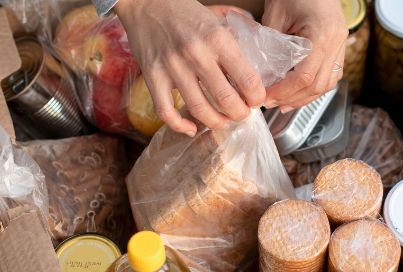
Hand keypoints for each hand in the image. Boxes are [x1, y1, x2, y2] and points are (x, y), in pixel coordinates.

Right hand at [116, 0, 264, 134]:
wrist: (145, 3)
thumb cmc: (183, 11)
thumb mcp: (216, 18)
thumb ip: (235, 39)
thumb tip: (254, 63)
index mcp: (217, 39)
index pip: (247, 79)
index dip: (256, 97)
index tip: (256, 100)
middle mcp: (196, 54)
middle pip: (226, 100)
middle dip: (239, 114)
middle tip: (242, 114)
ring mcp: (172, 67)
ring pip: (199, 110)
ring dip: (216, 123)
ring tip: (223, 122)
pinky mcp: (152, 77)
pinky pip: (166, 111)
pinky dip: (180, 126)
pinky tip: (191, 128)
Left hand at [262, 0, 347, 111]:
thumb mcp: (276, 14)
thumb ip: (270, 43)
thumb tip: (260, 71)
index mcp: (322, 34)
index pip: (305, 76)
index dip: (285, 91)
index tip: (267, 97)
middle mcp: (336, 42)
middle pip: (318, 85)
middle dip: (293, 99)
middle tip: (272, 103)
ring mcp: (341, 44)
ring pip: (328, 83)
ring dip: (306, 97)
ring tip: (284, 103)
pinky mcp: (339, 46)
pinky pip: (331, 75)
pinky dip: (315, 86)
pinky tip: (300, 92)